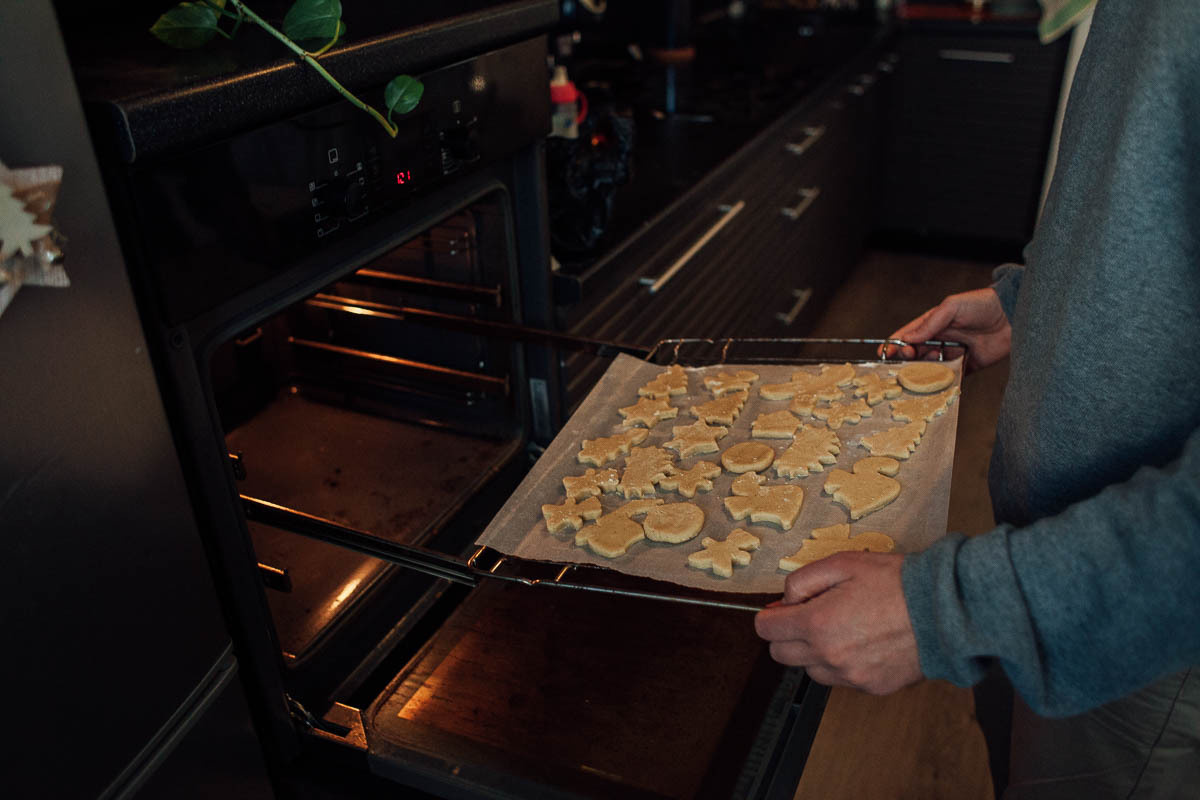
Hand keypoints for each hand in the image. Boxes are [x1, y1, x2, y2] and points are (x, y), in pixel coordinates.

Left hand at [754, 552, 922, 693]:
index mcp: (817, 624)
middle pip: (781, 655)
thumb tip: (785, 599)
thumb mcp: (843, 563)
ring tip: (840, 628)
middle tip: (808, 615)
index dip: (770, 616)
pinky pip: (841, 679)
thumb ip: (803, 580)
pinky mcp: (871, 686)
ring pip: (810, 670)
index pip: (767, 630)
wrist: (943, 610)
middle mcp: (829, 656)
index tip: (781, 609)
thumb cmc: (897, 582)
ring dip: (814, 652)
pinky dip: (842, 664)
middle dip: (787, 634)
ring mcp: (850, 675)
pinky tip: (861, 642)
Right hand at [881, 288, 1010, 372]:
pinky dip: (943, 383)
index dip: (894, 345)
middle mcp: (939, 340)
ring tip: (922, 376)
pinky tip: (937, 387)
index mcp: (932, 324)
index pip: (906, 336)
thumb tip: (907, 338)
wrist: (1014, 315)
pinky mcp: (967, 366)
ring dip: (923, 374)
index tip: (886, 355)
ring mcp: (952, 354)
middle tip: (904, 368)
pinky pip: (950, 378)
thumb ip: (930, 323)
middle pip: (915, 355)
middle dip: (906, 363)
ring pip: (930, 369)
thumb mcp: (952, 307)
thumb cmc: (983, 305)